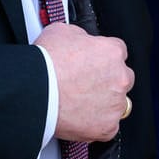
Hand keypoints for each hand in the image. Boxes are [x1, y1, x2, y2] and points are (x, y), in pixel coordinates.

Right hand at [34, 22, 133, 142]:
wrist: (36, 92)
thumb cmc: (46, 63)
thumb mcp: (62, 31)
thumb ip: (81, 36)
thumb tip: (80, 41)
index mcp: (112, 52)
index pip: (118, 51)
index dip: (103, 58)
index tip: (93, 63)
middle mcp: (120, 77)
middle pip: (122, 78)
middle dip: (108, 80)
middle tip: (86, 83)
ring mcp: (115, 104)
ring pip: (117, 103)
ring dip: (104, 102)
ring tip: (80, 102)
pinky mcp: (108, 127)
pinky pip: (108, 126)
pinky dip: (96, 123)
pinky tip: (79, 117)